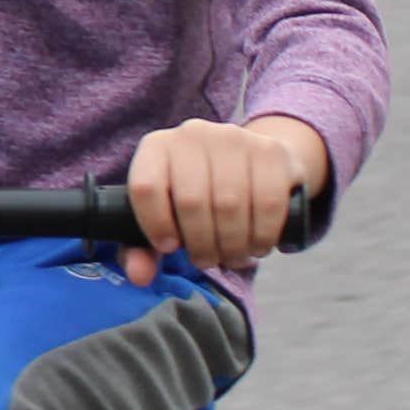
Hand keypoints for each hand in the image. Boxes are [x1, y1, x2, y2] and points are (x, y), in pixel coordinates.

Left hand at [116, 115, 329, 282]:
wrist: (252, 163)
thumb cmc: (200, 196)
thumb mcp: (165, 218)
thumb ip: (143, 249)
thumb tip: (139, 275)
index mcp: (157, 148)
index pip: (145, 186)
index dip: (156, 225)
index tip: (170, 247)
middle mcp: (193, 134)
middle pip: (191, 201)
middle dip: (201, 245)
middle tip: (208, 259)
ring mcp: (234, 138)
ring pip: (229, 204)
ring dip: (232, 245)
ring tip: (232, 256)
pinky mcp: (270, 151)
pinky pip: (267, 203)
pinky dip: (262, 235)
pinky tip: (257, 244)